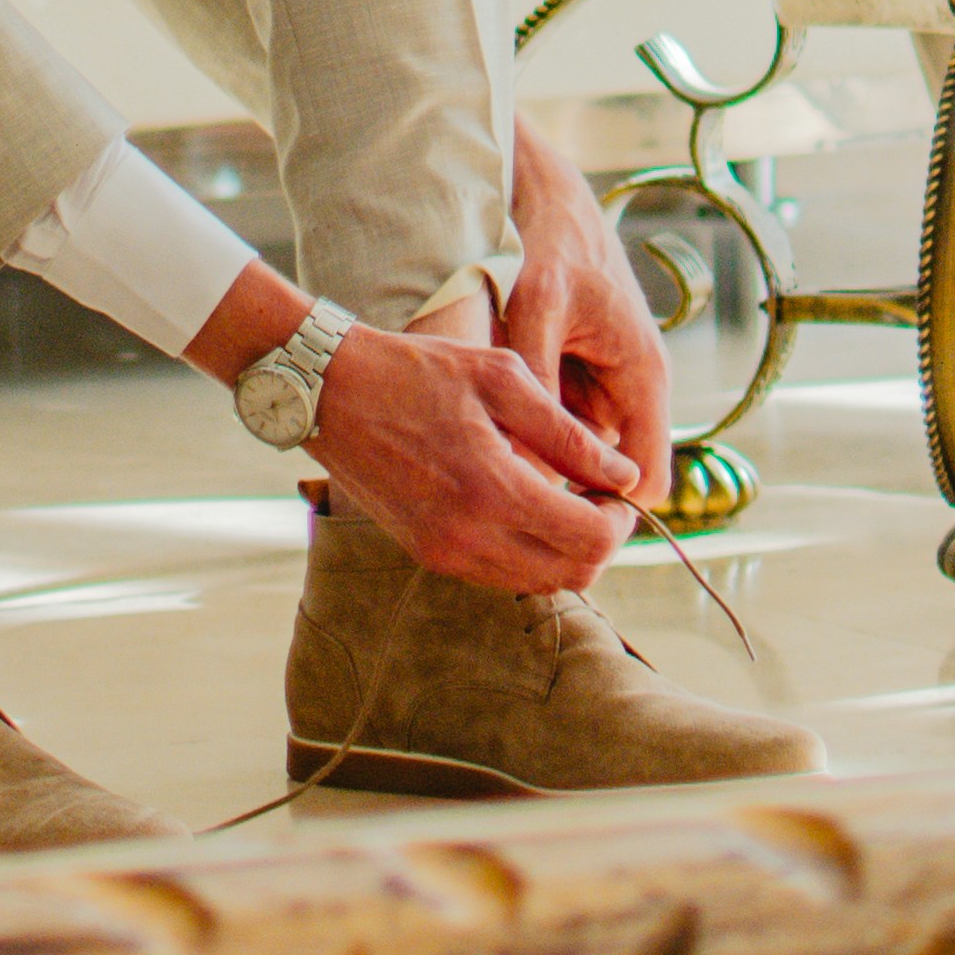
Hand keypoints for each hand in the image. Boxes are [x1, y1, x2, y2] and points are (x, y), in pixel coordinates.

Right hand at [310, 323, 638, 591]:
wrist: (330, 391)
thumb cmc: (418, 372)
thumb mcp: (503, 379)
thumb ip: (569, 435)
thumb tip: (624, 476)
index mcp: (492, 490)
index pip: (590, 540)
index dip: (621, 518)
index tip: (620, 487)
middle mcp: (468, 538)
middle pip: (571, 575)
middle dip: (600, 540)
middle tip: (602, 496)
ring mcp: (443, 553)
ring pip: (537, 583)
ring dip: (565, 551)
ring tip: (566, 498)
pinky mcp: (426, 554)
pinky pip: (498, 575)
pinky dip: (528, 553)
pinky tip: (526, 506)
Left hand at [504, 115, 675, 506]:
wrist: (553, 201)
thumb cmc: (551, 248)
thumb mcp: (538, 311)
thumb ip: (541, 385)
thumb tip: (533, 462)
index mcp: (644, 377)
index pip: (647, 483)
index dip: (604, 509)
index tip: (547, 514)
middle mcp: (636, 388)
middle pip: (608, 473)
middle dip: (563, 480)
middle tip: (502, 471)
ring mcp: (613, 384)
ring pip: (581, 451)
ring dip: (542, 448)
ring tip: (493, 423)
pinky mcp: (588, 377)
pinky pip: (564, 422)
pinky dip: (534, 420)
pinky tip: (497, 400)